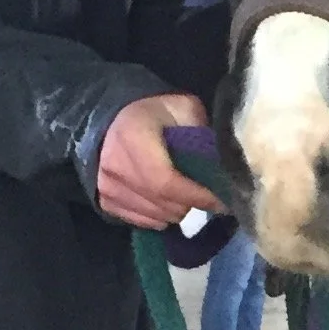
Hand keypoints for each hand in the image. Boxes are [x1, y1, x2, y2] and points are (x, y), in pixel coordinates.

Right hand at [95, 93, 211, 228]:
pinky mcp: (105, 201)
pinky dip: (161, 217)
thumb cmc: (154, 112)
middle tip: (207, 194)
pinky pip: (142, 222)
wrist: (113, 120)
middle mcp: (115, 166)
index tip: (223, 200)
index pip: (166, 181)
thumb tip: (223, 166)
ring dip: (178, 212)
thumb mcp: (183, 108)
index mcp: (133, 137)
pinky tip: (167, 201)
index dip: (197, 195)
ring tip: (187, 194)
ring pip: (156, 217)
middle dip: (192, 204)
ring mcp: (107, 187)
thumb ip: (200, 132)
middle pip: (163, 204)